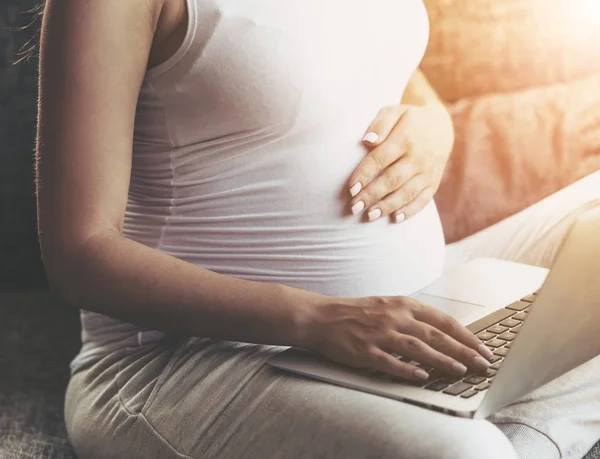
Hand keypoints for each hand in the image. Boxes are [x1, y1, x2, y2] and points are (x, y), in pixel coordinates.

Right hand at [307, 295, 492, 381]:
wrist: (322, 317)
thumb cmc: (356, 313)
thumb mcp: (388, 306)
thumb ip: (413, 317)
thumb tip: (443, 333)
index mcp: (403, 304)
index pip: (443, 320)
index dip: (466, 336)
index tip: (482, 348)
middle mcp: (394, 317)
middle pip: (436, 335)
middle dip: (463, 351)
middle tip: (482, 364)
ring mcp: (379, 334)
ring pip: (418, 348)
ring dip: (442, 360)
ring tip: (460, 371)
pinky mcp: (365, 351)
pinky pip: (390, 362)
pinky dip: (407, 369)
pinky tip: (422, 377)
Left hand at [348, 103, 453, 222]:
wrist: (441, 126)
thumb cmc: (408, 120)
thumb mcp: (395, 111)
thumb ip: (380, 123)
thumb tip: (367, 141)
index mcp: (406, 138)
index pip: (381, 158)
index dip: (365, 174)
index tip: (351, 188)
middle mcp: (419, 157)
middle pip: (392, 179)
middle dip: (372, 195)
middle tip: (354, 207)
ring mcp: (428, 172)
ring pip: (407, 192)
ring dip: (388, 206)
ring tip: (369, 216)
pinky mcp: (434, 182)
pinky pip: (424, 199)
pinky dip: (411, 211)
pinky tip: (395, 219)